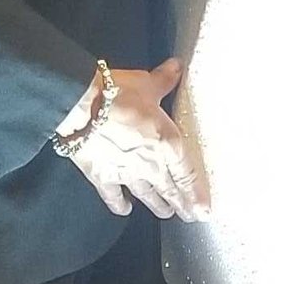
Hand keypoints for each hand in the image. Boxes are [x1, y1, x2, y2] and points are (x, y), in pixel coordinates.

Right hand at [61, 58, 209, 222]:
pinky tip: (125, 209)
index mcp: (169, 145)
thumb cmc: (117, 95)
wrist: (79, 108)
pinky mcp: (102, 177)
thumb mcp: (147, 84)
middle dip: (182, 205)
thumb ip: (164, 80)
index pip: (188, 176)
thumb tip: (177, 67)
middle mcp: (151, 165)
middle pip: (170, 191)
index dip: (197, 195)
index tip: (204, 210)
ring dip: (157, 206)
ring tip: (165, 214)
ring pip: (147, 195)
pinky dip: (119, 205)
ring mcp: (126, 174)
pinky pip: (113, 196)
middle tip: (190, 217)